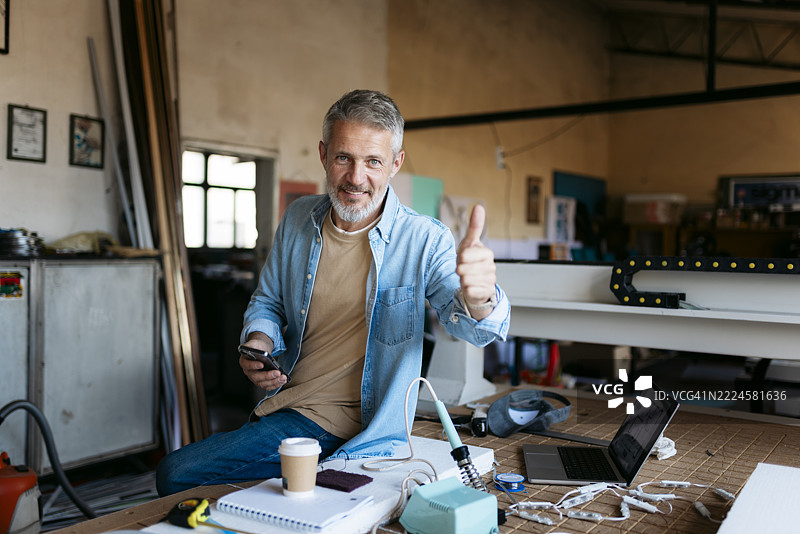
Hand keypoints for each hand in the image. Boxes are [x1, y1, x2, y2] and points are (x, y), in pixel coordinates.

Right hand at [239, 333, 285, 388]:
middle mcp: (249, 372)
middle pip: (256, 377)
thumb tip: (256, 350)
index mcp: (244, 362)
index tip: (262, 364)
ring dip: (274, 382)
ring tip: (283, 377)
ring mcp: (255, 378)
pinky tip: (283, 380)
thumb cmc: (257, 348)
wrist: (261, 351)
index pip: (247, 365)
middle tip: (277, 372)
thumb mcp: (253, 343)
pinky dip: (276, 384)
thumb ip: (252, 345)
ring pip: (263, 383)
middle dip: (267, 376)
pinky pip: (268, 386)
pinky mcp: (262, 382)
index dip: (253, 365)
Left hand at [456, 204, 496, 318]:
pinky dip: (466, 289)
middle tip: (464, 269)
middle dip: (459, 269)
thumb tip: (479, 206)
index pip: (465, 254)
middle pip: (463, 268)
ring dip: (462, 279)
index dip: (459, 257)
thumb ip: (474, 226)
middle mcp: (491, 267)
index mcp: (487, 253)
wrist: (474, 283)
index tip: (463, 258)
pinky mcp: (486, 293)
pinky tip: (470, 287)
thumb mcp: (469, 243)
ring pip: (465, 279)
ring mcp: (490, 281)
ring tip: (467, 277)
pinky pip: (469, 290)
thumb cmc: (471, 261)